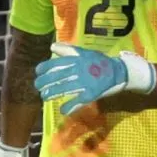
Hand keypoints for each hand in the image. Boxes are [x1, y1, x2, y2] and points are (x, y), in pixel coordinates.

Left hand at [34, 43, 155, 114]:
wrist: (118, 71)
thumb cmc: (99, 62)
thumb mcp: (84, 52)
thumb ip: (68, 50)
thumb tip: (52, 46)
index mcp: (77, 59)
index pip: (57, 63)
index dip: (45, 68)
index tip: (37, 72)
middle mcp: (80, 69)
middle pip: (58, 76)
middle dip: (45, 82)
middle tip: (38, 86)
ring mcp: (85, 82)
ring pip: (65, 88)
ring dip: (53, 93)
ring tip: (44, 97)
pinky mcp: (92, 93)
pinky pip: (78, 100)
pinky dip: (69, 106)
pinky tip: (62, 110)